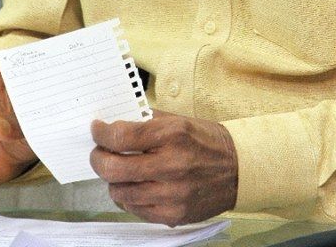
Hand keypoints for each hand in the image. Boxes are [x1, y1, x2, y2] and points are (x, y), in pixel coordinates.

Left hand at [90, 110, 237, 225]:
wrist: (239, 169)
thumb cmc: (207, 141)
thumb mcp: (180, 120)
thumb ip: (147, 122)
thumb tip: (115, 123)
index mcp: (173, 135)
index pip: (123, 136)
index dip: (102, 133)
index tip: (97, 129)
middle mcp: (172, 165)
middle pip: (114, 169)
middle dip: (98, 159)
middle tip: (98, 152)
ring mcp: (172, 195)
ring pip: (120, 192)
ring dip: (113, 180)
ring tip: (118, 170)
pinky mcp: (173, 216)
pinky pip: (135, 209)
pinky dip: (129, 196)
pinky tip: (135, 185)